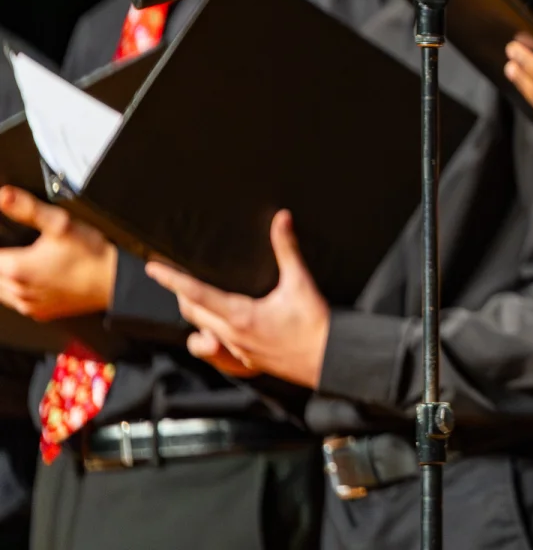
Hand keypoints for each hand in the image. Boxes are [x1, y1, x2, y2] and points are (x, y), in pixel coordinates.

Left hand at [0, 186, 116, 319]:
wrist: (115, 280)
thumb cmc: (91, 255)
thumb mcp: (60, 223)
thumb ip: (27, 208)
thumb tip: (5, 196)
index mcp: (15, 268)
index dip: (0, 242)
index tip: (6, 238)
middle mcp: (17, 290)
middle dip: (2, 258)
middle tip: (16, 246)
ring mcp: (29, 304)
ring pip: (2, 290)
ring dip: (6, 276)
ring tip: (25, 261)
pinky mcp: (41, 312)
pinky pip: (20, 302)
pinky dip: (21, 290)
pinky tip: (36, 278)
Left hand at [146, 210, 329, 389]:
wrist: (327, 358)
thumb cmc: (314, 324)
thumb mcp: (300, 282)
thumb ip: (287, 249)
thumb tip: (281, 219)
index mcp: (239, 316)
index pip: (195, 294)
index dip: (171, 279)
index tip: (154, 268)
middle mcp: (231, 336)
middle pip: (191, 313)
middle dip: (181, 294)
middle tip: (178, 277)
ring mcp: (236, 353)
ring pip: (198, 337)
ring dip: (195, 320)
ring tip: (200, 304)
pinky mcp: (244, 364)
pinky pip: (215, 353)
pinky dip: (210, 340)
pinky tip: (221, 332)